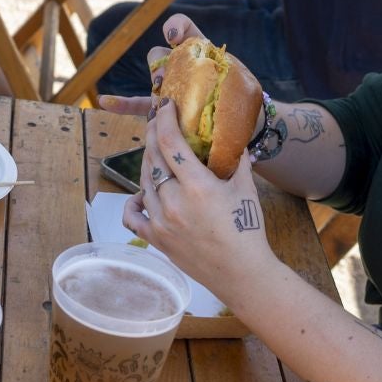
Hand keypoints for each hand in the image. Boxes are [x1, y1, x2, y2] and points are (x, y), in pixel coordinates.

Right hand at [94, 15, 266, 141]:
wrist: (244, 123)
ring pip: (154, 77)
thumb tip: (217, 94)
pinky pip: (140, 105)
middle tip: (170, 78)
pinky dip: (122, 104)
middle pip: (160, 54)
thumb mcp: (242, 81)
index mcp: (199, 50)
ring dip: (155, 82)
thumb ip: (230, 77)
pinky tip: (105, 101)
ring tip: (160, 92)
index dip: (175, 26)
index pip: (183, 26)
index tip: (172, 35)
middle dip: (162, 63)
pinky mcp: (163, 108)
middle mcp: (181, 65)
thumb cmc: (241, 98)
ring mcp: (170, 85)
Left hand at [121, 93, 273, 298]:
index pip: (170, 142)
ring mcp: (162, 222)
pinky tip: (143, 193)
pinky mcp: (157, 239)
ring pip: (144, 182)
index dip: (163, 120)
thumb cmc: (248, 230)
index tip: (164, 106)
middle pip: (152, 157)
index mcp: (198, 186)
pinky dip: (135, 201)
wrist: (242, 274)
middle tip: (158, 122)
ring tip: (157, 153)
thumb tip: (233, 136)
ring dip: (148, 163)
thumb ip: (237, 159)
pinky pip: (134, 216)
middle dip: (153, 135)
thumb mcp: (246, 188)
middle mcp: (174, 202)